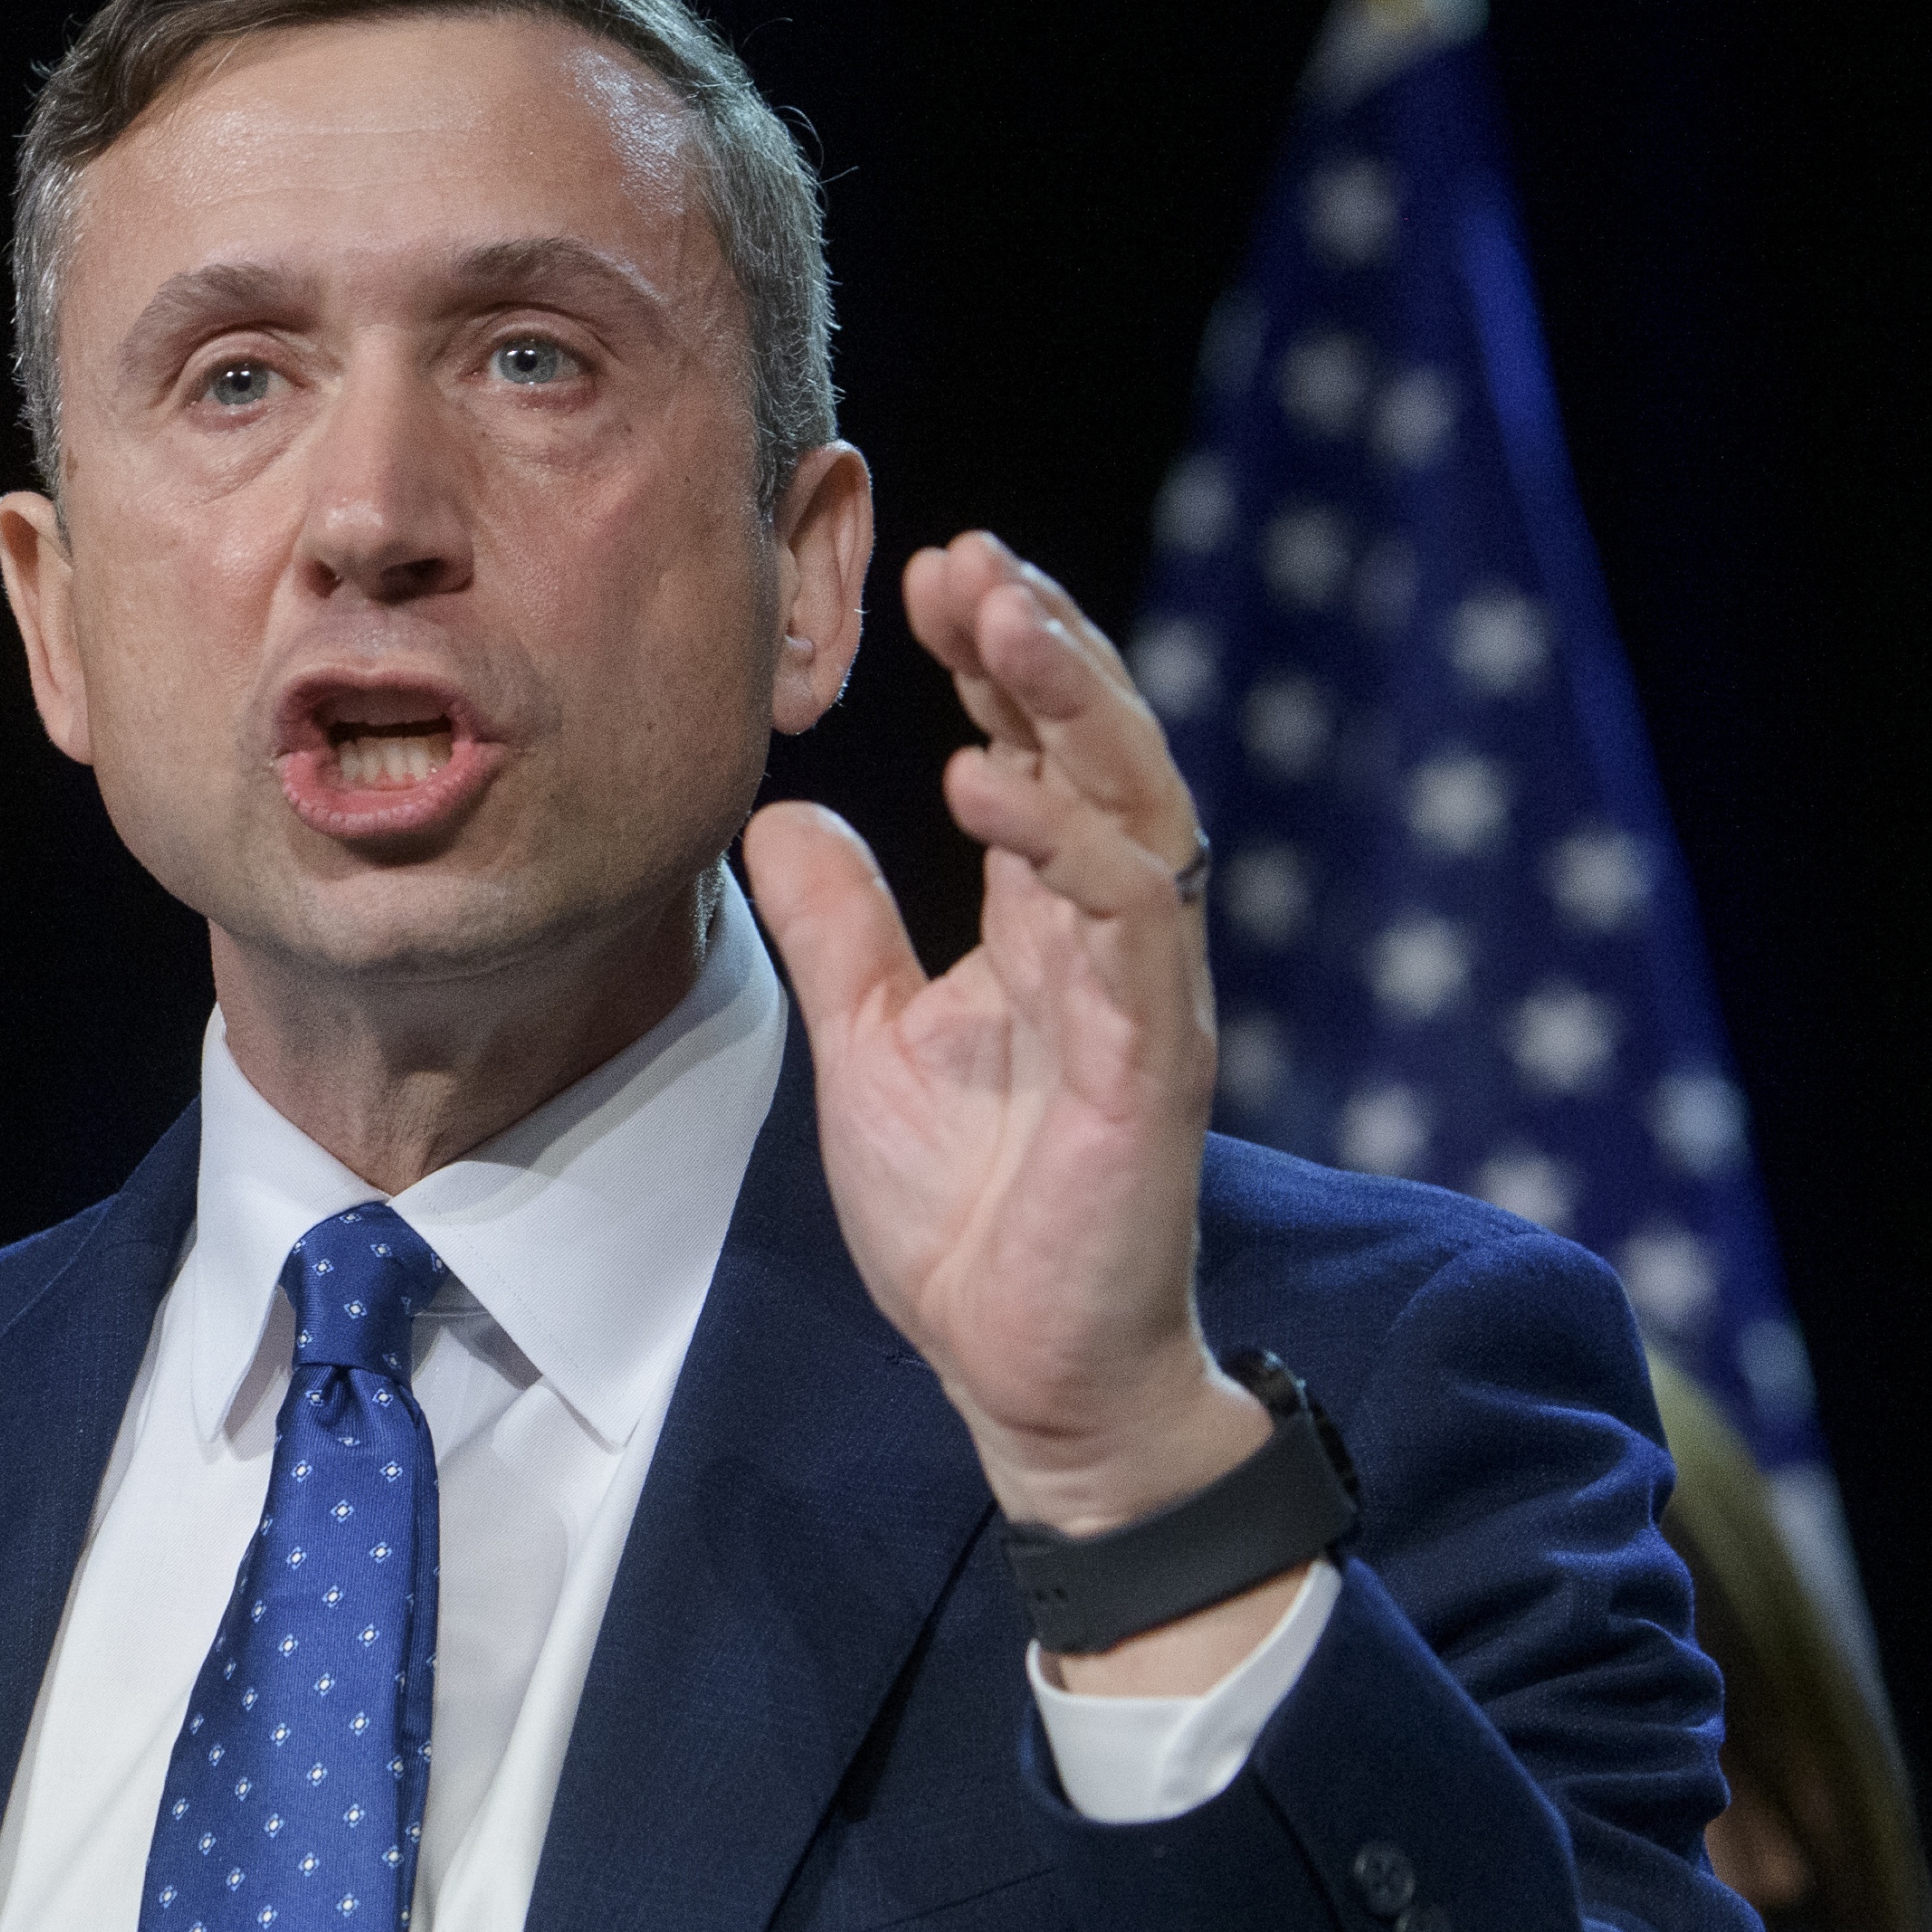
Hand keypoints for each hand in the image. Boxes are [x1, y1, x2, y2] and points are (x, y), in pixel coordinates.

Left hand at [745, 535, 1291, 1677]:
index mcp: (1050, 924)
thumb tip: (780, 816)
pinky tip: (988, 782)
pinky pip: (1129, 924)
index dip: (998, 655)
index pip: (1039, 749)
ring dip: (1072, 702)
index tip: (932, 568)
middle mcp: (1112, 939)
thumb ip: (839, 929)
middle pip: (1102, 747)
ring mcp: (1142, 995)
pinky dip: (1065, 842)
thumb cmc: (971, 1217)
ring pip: (1136, 805)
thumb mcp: (867, 1043)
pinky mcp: (1151, 1065)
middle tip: (970, 555)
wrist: (1025, 1375)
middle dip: (1044, 639)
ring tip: (1000, 615)